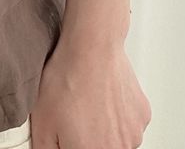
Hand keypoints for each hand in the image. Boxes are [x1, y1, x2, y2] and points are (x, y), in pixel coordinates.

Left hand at [30, 31, 150, 147]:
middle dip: (87, 140)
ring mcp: (134, 134)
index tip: (67, 131)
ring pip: (116, 141)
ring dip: (104, 131)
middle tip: (76, 117)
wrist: (92, 46)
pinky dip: (117, 117)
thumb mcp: (41, 122)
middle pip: (99, 148)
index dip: (70, 142)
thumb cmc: (68, 79)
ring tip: (88, 105)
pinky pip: (127, 125)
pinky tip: (102, 98)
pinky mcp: (143, 116)